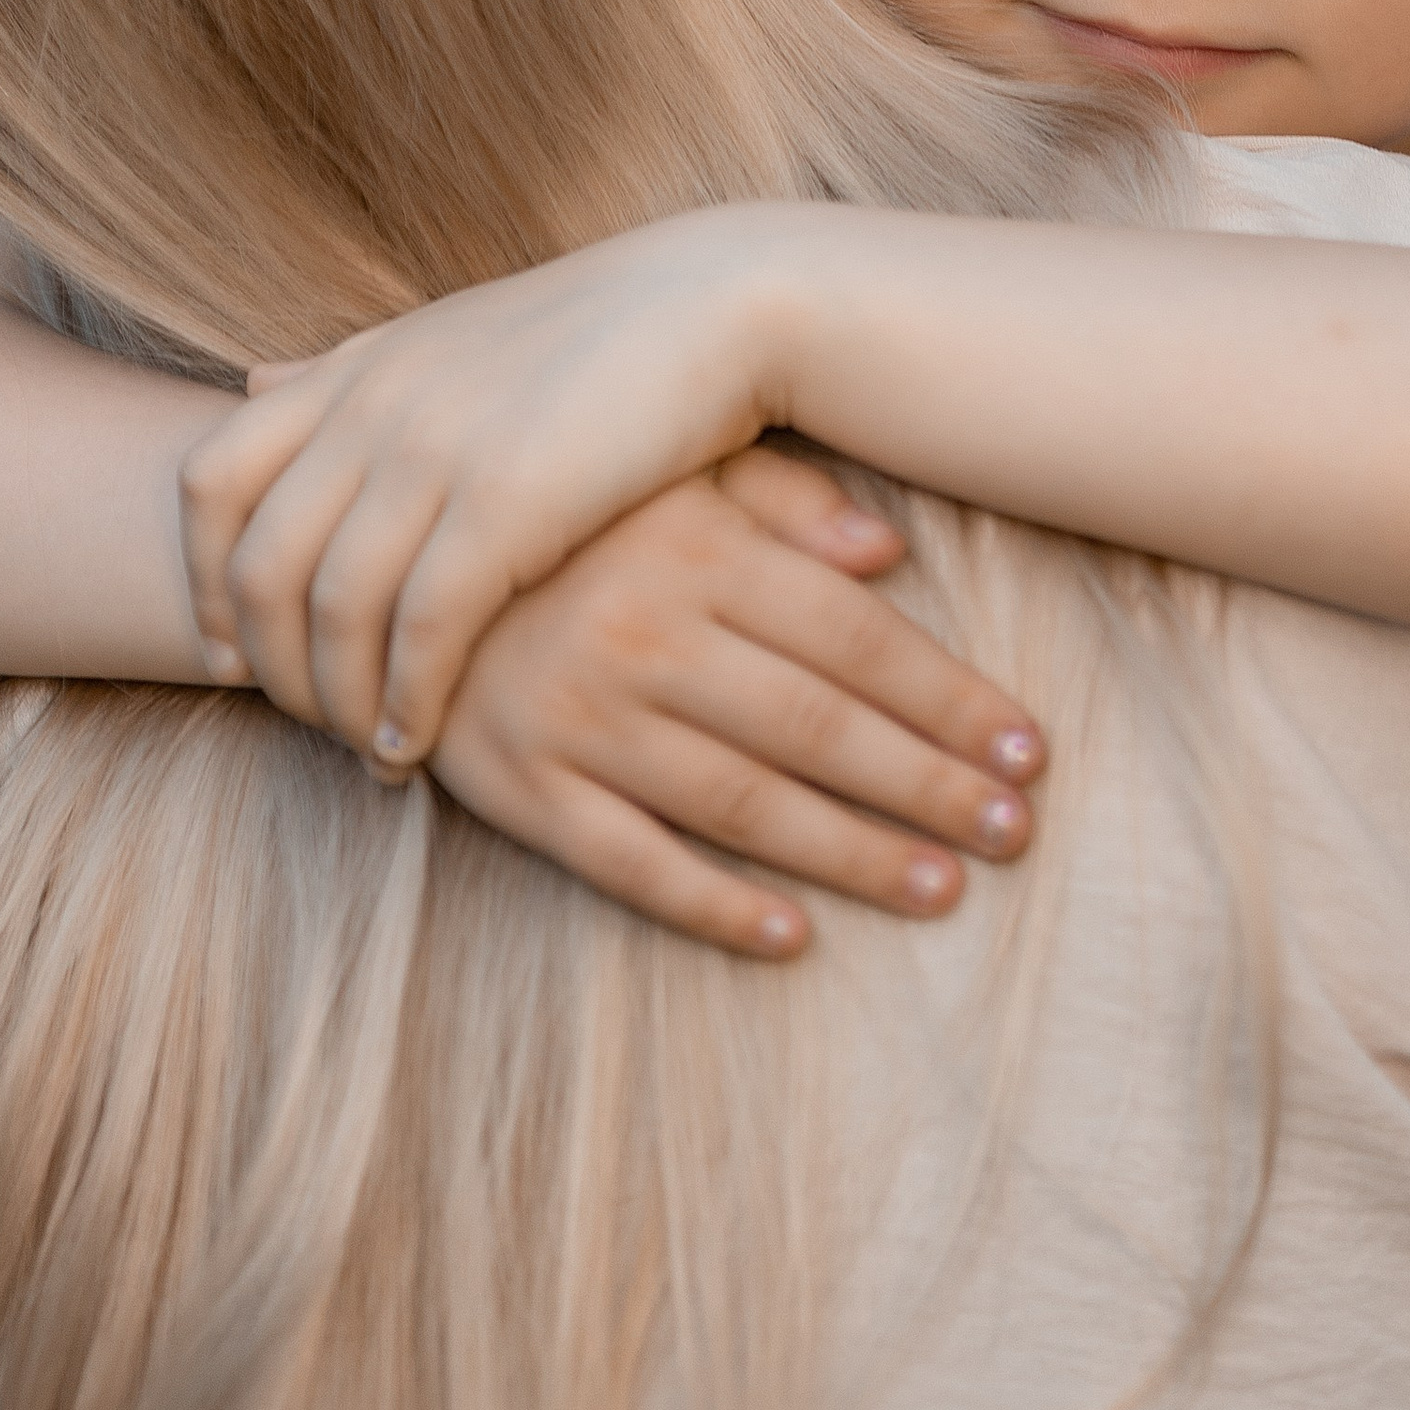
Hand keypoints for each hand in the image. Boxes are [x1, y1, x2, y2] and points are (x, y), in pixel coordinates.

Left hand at [180, 202, 818, 759]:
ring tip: (371, 751)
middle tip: (305, 723)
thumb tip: (251, 382)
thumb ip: (350, 370)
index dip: (202, 579)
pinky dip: (405, 703)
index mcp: (359, 364)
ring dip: (338, 702)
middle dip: (269, 664)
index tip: (229, 653)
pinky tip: (418, 742)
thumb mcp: (450, 334)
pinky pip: (419, 632)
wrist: (725, 303)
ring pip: (331, 611)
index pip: (211, 479)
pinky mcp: (507, 501)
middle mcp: (377, 402)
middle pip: (258, 562)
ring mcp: (436, 449)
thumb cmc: (598, 333)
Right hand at [428, 446, 1044, 958]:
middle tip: (1015, 831)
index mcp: (692, 548)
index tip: (1028, 749)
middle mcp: (643, 635)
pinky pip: (632, 864)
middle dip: (927, 783)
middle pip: (816, 727)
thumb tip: (892, 552)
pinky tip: (793, 939)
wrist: (381, 548)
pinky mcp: (521, 789)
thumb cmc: (564, 506)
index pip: (853, 635)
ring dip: (852, 853)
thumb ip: (781, 499)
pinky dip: (715, 908)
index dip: (949, 696)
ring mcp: (578, 719)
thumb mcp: (669, 470)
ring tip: (941, 890)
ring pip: (742, 805)